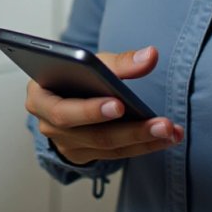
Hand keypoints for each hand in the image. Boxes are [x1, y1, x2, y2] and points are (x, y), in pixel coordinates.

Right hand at [24, 46, 182, 165]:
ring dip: (144, 140)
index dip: (89, 110)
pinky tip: (165, 137)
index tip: (119, 104)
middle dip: (130, 130)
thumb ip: (119, 62)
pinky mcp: (83, 156)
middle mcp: (48, 126)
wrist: (62, 95)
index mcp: (40, 98)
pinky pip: (116, 154)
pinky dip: (143, 145)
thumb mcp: (90, 63)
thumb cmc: (73, 75)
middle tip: (161, 124)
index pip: (63, 109)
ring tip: (171, 130)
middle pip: (91, 134)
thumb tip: (151, 55)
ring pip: (108, 147)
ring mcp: (66, 145)